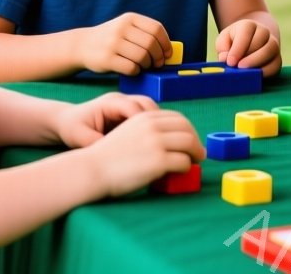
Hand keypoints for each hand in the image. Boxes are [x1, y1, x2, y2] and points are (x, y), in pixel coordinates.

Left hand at [55, 92, 156, 147]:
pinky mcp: (127, 112)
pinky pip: (145, 116)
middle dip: (157, 121)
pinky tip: (153, 141)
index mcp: (109, 103)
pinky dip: (152, 126)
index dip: (144, 122)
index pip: (134, 107)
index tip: (150, 139)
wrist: (66, 121)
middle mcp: (120, 100)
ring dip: (157, 123)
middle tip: (162, 140)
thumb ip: (97, 143)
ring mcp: (125, 104)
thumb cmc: (72, 128)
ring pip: (149, 108)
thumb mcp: (81, 138)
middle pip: (147, 104)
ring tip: (160, 141)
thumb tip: (114, 154)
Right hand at [74, 13, 172, 75]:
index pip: (156, 29)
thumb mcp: (125, 28)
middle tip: (157, 64)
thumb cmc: (111, 39)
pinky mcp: (107, 59)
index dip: (165, 43)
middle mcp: (121, 28)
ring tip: (144, 66)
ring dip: (147, 65)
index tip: (167, 54)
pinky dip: (136, 71)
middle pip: (151, 44)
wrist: (83, 45)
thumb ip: (144, 34)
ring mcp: (113, 43)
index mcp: (129, 18)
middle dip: (158, 57)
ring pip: (142, 57)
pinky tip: (133, 70)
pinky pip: (131, 68)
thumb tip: (168, 51)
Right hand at [81, 110, 204, 197]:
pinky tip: (181, 172)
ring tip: (195, 162)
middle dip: (196, 140)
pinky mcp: (159, 161)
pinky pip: (183, 162)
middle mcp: (152, 126)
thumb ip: (147, 132)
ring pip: (190, 143)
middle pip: (187, 128)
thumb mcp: (128, 133)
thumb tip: (171, 141)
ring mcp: (156, 143)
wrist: (92, 170)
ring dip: (195, 153)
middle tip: (198, 153)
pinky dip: (186, 167)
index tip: (190, 140)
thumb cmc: (108, 157)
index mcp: (144, 117)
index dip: (187, 129)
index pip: (177, 118)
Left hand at [217, 19, 281, 76]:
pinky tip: (255, 76)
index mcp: (248, 25)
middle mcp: (264, 31)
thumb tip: (225, 59)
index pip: (246, 32)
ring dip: (258, 62)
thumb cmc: (233, 42)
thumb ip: (223, 48)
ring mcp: (273, 44)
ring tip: (246, 72)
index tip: (230, 62)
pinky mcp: (277, 58)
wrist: (250, 42)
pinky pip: (276, 64)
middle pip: (260, 40)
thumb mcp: (224, 41)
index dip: (238, 48)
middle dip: (249, 56)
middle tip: (239, 67)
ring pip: (270, 50)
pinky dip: (267, 71)